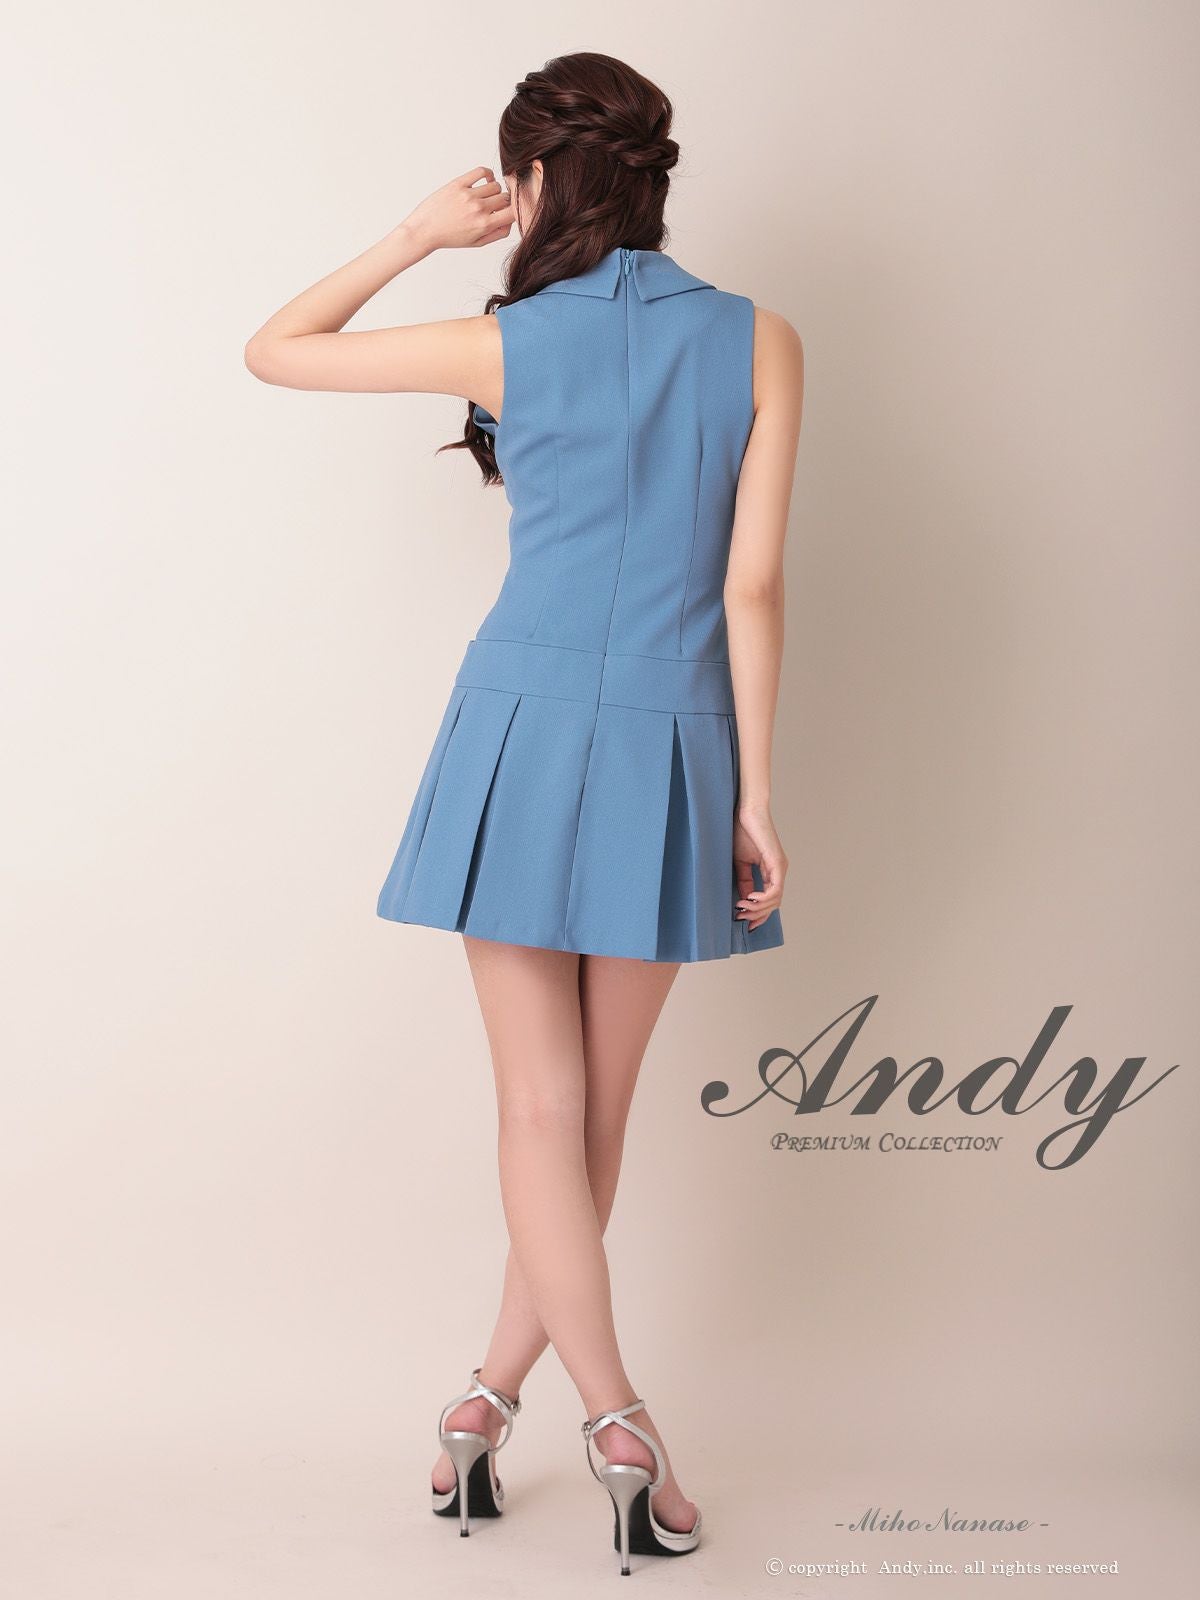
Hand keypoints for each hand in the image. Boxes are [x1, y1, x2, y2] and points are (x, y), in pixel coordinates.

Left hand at [399, 167, 516, 254]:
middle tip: (494, 206)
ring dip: (493, 190)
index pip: (513, 212)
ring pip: (495, 185)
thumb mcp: (476, 242)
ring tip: (485, 196)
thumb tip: (511, 223)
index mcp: (484, 225)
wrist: (425, 230)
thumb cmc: (449, 237)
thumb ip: (497, 234)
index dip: (514, 211)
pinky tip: (484, 180)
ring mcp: (468, 195)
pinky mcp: (458, 184)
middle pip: (505, 197)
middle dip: (503, 202)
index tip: (509, 212)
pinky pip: (481, 171)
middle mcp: (478, 209)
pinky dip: (487, 174)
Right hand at [733, 802, 787, 929]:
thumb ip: (744, 882)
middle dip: (756, 915)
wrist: (745, 812)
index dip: (758, 915)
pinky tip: (748, 899)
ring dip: (757, 908)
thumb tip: (744, 902)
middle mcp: (779, 871)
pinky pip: (774, 889)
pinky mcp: (777, 862)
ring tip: (741, 907)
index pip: (770, 900)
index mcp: (771, 871)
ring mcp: (780, 867)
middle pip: (773, 904)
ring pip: (775, 900)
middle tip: (740, 917)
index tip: (744, 924)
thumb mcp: (740, 863)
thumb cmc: (741, 832)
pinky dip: (762, 898)